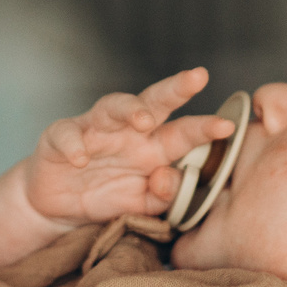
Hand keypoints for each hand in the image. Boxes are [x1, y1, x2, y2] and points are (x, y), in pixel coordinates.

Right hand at [25, 69, 231, 225]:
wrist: (59, 209)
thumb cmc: (107, 197)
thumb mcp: (142, 204)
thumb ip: (163, 194)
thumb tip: (170, 176)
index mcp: (153, 146)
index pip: (183, 132)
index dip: (204, 128)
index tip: (227, 126)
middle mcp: (127, 131)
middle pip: (154, 102)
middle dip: (175, 89)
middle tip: (196, 78)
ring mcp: (93, 130)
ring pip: (112, 107)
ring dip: (129, 108)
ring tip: (143, 118)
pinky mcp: (59, 138)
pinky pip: (67, 135)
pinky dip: (74, 146)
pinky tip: (81, 159)